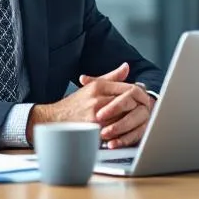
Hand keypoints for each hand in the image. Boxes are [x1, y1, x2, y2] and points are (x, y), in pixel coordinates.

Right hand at [30, 63, 153, 147]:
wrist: (54, 119)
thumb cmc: (74, 104)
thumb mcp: (92, 86)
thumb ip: (111, 77)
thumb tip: (126, 67)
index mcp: (99, 86)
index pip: (128, 88)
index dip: (139, 94)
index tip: (143, 98)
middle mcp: (97, 99)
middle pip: (129, 102)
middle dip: (138, 107)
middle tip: (144, 110)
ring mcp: (96, 115)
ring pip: (124, 117)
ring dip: (132, 120)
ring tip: (136, 121)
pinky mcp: (94, 130)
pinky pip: (115, 131)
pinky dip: (122, 132)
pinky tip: (125, 131)